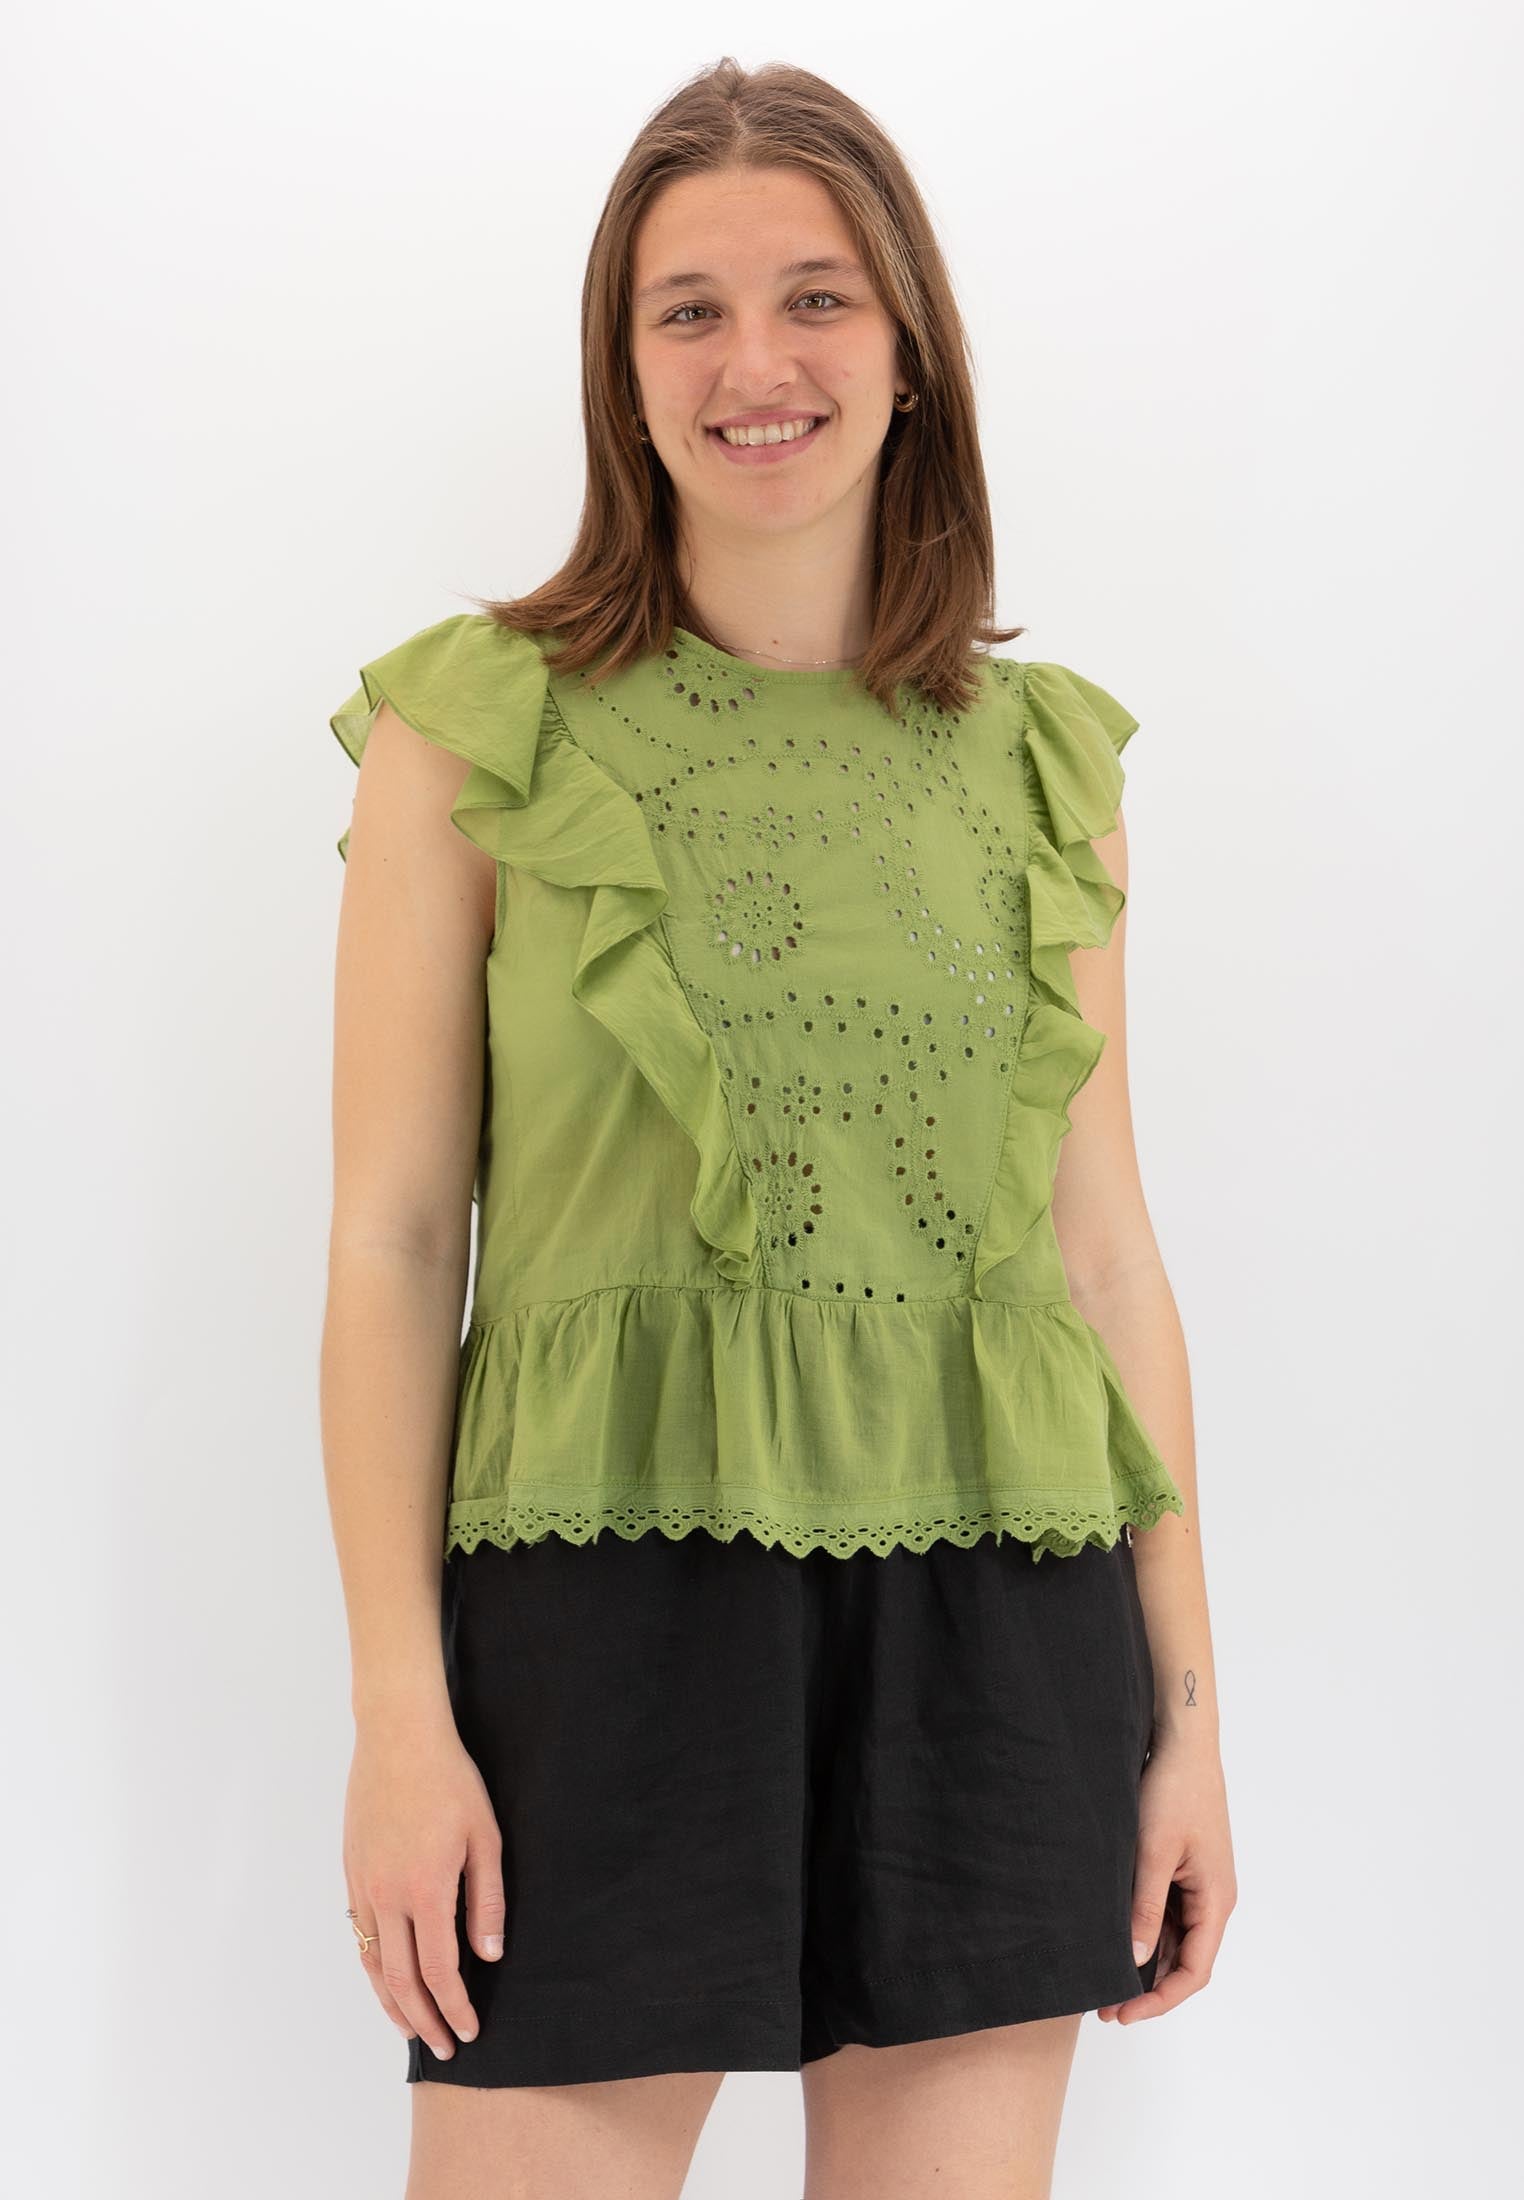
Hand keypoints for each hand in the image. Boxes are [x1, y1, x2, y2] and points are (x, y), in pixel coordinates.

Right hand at [342, 1717, 505, 2058]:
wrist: (398, 1737)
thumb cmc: (450, 1780)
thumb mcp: (485, 1836)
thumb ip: (487, 1899)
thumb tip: (489, 1954)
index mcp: (427, 1890)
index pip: (440, 1970)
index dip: (455, 2007)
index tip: (468, 2030)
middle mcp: (388, 1896)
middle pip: (402, 1979)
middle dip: (425, 2020)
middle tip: (443, 2047)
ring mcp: (364, 1885)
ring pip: (373, 1963)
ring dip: (392, 2003)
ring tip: (411, 2028)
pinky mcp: (351, 1871)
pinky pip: (360, 1935)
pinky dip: (372, 1968)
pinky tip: (385, 1978)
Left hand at [1096, 1729, 1235, 2023]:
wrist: (1181, 1742)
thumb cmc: (1172, 1790)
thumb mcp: (1152, 1852)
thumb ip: (1145, 1907)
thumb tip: (1135, 1958)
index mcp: (1216, 1900)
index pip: (1194, 1971)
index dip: (1160, 2000)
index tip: (1123, 2014)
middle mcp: (1213, 1898)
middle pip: (1185, 1961)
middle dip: (1148, 1987)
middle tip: (1104, 2005)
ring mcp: (1199, 1883)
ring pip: (1175, 1939)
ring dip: (1145, 1961)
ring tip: (1104, 1976)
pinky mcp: (1184, 1868)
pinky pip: (1167, 1912)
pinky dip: (1145, 1931)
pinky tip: (1115, 1937)